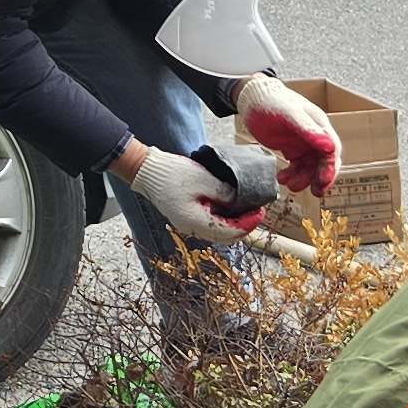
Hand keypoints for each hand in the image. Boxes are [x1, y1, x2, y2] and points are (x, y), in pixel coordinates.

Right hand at [126, 145, 268, 243]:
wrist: (146, 170)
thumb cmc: (172, 173)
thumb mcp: (203, 179)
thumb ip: (224, 193)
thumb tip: (241, 202)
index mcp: (194, 221)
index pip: (229, 232)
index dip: (248, 223)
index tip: (261, 211)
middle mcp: (191, 228)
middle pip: (226, 236)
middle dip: (244, 225)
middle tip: (258, 211)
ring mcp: (188, 225)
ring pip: (219, 232)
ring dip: (235, 223)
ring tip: (248, 209)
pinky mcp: (187, 219)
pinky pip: (211, 225)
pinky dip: (224, 219)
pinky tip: (232, 207)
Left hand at [234, 74, 342, 197]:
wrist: (252, 98)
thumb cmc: (271, 101)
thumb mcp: (289, 114)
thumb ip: (308, 130)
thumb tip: (330, 147)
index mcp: (320, 126)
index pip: (332, 151)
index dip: (330, 168)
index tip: (323, 182)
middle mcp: (315, 136)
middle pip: (325, 162)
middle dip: (321, 178)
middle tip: (316, 192)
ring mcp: (304, 144)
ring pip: (311, 168)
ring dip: (304, 179)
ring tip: (290, 185)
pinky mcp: (293, 149)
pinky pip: (298, 167)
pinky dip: (292, 175)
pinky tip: (282, 178)